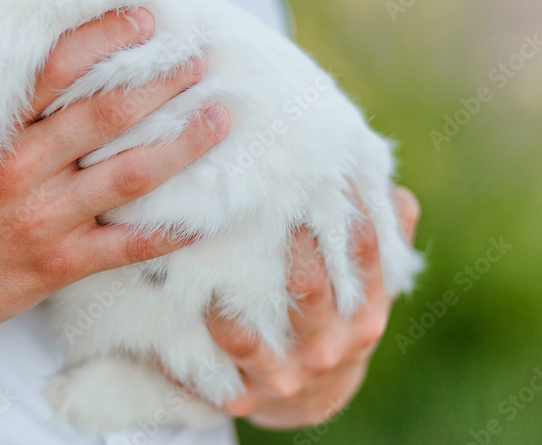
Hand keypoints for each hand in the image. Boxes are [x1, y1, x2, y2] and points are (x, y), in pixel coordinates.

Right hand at [0, 8, 230, 347]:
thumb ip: (0, 127)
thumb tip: (55, 91)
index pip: (54, 70)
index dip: (103, 38)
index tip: (142, 19)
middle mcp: (23, 170)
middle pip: (105, 115)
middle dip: (160, 83)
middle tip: (199, 60)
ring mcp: (44, 219)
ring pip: (129, 175)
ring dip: (182, 145)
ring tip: (218, 120)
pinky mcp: (57, 266)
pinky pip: (127, 246)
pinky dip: (169, 231)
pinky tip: (204, 216)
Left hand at [203, 186, 420, 428]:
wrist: (313, 399)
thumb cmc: (335, 319)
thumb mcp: (367, 287)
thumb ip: (382, 239)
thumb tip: (391, 188)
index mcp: (365, 312)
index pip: (362, 253)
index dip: (347, 206)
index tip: (319, 164)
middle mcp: (329, 346)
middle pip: (307, 287)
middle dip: (283, 241)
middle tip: (253, 194)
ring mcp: (286, 374)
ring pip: (251, 335)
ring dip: (225, 295)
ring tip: (200, 252)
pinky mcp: (247, 395)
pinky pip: (213, 368)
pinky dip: (190, 342)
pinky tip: (172, 306)